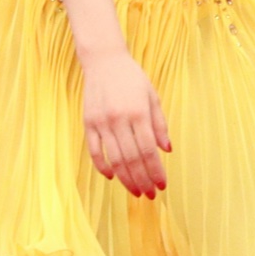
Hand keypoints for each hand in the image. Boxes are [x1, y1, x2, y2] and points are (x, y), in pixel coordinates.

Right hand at [79, 45, 171, 197]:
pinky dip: (103, 166)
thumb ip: (159, 124)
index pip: (149, 150)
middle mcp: (120, 119)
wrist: (104, 60)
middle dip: (142, 180)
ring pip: (114, 159)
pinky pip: (95, 151)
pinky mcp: (88, 122)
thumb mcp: (152, 97)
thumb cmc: (132, 78)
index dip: (156, 171)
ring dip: (126, 179)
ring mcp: (102, 122)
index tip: (162, 185)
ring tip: (135, 191)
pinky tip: (112, 176)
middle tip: (150, 194)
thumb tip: (166, 150)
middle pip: (132, 159)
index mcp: (139, 113)